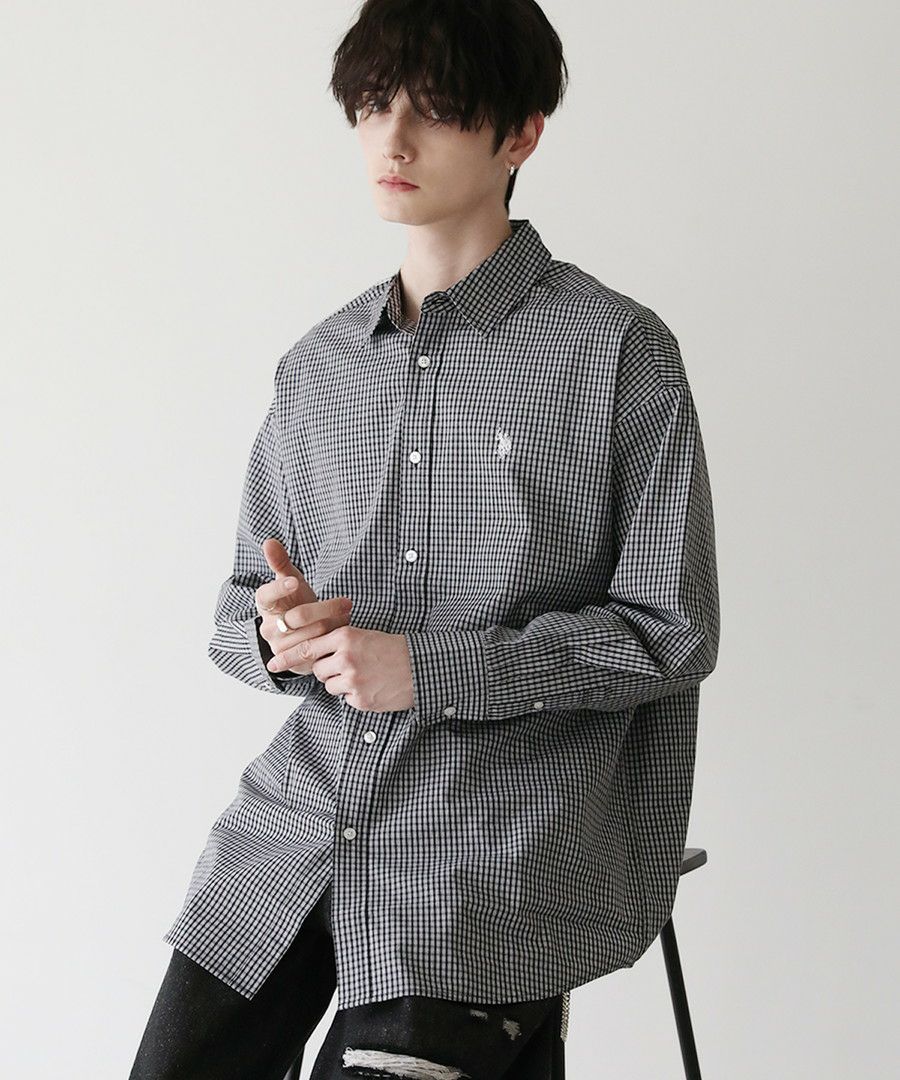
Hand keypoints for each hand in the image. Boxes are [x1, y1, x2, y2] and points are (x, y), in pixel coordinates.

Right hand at [256, 537, 351, 674]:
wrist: (303, 631)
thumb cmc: (297, 600)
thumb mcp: (291, 580)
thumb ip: (281, 562)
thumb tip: (269, 540)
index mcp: (264, 605)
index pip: (265, 596)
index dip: (279, 588)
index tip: (295, 581)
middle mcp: (267, 628)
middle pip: (297, 616)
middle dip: (325, 608)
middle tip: (347, 602)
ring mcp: (280, 647)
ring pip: (311, 634)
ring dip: (332, 623)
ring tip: (346, 615)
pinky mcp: (295, 662)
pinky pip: (318, 650)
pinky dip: (332, 639)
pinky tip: (341, 630)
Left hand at [268, 622, 414, 713]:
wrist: (420, 667)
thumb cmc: (392, 649)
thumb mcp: (363, 636)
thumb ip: (337, 642)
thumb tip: (312, 654)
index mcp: (345, 637)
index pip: (306, 647)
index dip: (287, 657)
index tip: (272, 664)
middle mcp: (345, 657)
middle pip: (318, 669)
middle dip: (328, 670)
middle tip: (350, 666)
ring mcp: (353, 680)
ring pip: (329, 685)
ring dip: (340, 683)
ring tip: (364, 675)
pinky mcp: (360, 699)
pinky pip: (346, 699)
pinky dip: (355, 695)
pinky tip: (372, 686)